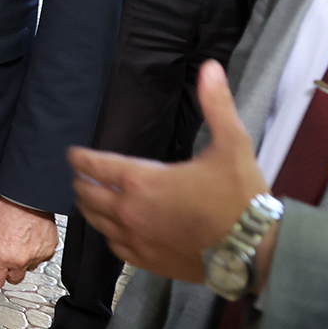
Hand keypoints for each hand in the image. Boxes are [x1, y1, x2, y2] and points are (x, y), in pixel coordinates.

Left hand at [0, 196, 57, 288]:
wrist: (28, 198)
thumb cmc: (7, 208)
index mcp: (3, 256)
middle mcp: (21, 260)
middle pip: (14, 279)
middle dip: (8, 271)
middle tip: (6, 257)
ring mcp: (37, 256)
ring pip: (28, 268)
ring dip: (23, 261)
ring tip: (19, 244)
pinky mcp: (49, 249)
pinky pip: (41, 258)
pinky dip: (35, 252)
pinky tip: (30, 239)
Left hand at [68, 59, 267, 283]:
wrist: (255, 250)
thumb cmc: (241, 196)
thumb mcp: (232, 144)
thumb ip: (216, 105)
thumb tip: (210, 67)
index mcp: (142, 180)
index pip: (94, 166)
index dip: (80, 158)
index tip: (73, 154)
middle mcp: (130, 211)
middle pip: (87, 194)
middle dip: (81, 182)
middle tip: (80, 175)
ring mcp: (135, 238)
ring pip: (95, 221)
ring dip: (89, 207)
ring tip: (90, 198)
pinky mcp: (145, 261)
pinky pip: (113, 245)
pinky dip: (107, 233)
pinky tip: (112, 229)